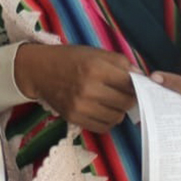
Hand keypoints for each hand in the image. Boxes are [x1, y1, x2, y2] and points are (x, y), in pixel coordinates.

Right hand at [14, 44, 136, 133]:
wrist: (39, 70)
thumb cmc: (70, 59)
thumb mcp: (96, 52)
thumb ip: (121, 62)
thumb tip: (141, 77)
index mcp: (95, 68)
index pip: (130, 84)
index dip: (137, 85)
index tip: (137, 84)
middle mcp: (88, 89)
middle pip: (126, 102)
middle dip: (130, 98)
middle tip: (126, 93)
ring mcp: (80, 106)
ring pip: (116, 117)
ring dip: (119, 110)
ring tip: (113, 101)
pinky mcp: (74, 118)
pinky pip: (102, 127)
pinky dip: (107, 120)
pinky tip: (103, 110)